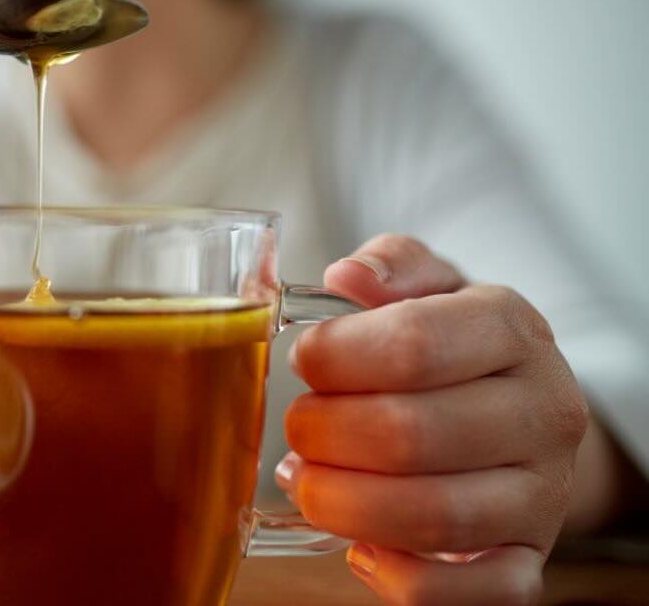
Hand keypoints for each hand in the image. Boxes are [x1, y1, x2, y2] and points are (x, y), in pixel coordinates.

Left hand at [279, 235, 588, 604]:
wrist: (523, 410)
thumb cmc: (455, 343)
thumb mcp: (428, 284)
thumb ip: (389, 266)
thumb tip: (347, 278)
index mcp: (512, 327)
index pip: (413, 345)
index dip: (336, 357)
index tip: (303, 361)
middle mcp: (542, 411)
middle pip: (412, 436)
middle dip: (326, 434)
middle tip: (298, 427)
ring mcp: (542, 493)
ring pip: (436, 518)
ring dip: (344, 505)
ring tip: (306, 481)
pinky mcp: (531, 559)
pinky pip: (474, 594)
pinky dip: (402, 580)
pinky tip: (358, 547)